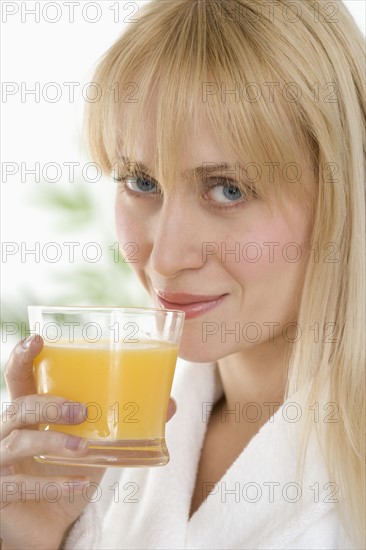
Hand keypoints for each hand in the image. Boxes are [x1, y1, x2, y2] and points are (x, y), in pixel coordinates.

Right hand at [0, 335, 176, 549]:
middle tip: (82, 410)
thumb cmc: (69, 472)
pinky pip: (20, 486)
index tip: (37, 339)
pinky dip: (52, 484)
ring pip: (17, 442)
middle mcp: (9, 432)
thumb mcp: (99, 445)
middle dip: (49, 405)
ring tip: (85, 448)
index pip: (19, 377)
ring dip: (54, 443)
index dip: (22, 357)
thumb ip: (124, 423)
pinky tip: (79, 483)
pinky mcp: (0, 494)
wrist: (49, 523)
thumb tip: (169, 403)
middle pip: (18, 407)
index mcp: (30, 411)